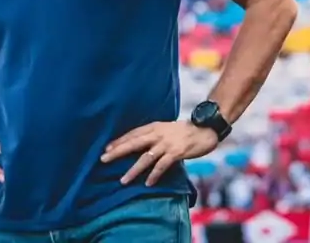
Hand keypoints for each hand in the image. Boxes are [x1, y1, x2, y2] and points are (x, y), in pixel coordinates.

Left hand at [101, 121, 217, 186]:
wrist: (206, 128)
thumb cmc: (186, 131)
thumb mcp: (166, 128)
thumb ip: (154, 134)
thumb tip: (141, 144)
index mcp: (154, 126)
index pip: (132, 134)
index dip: (119, 141)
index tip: (106, 148)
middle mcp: (158, 134)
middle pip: (133, 143)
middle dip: (118, 151)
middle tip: (103, 159)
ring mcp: (166, 143)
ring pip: (145, 158)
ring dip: (133, 170)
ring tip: (123, 180)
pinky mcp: (176, 152)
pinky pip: (162, 165)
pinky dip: (154, 175)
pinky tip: (148, 183)